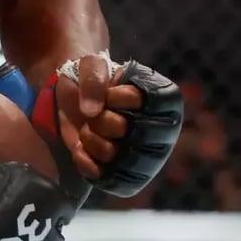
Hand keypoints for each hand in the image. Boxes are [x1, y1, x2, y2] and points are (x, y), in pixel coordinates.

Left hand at [37, 59, 183, 198]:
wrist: (75, 99)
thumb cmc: (91, 79)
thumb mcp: (90, 64)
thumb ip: (93, 79)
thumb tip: (91, 112)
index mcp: (165, 103)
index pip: (148, 103)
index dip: (121, 98)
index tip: (111, 92)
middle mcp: (161, 133)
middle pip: (132, 133)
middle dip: (103, 120)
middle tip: (96, 113)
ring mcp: (142, 157)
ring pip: (114, 154)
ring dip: (91, 138)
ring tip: (89, 128)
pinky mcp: (122, 176)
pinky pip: (103, 176)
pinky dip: (84, 160)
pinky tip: (81, 148)